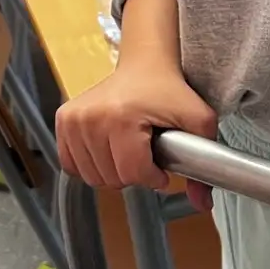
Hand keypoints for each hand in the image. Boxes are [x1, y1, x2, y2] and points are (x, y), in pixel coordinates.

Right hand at [57, 57, 218, 205]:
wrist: (144, 65)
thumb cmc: (169, 90)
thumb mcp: (199, 121)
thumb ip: (206, 160)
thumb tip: (203, 203)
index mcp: (121, 118)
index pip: (133, 173)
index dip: (153, 176)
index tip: (161, 165)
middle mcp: (92, 118)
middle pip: (112, 178)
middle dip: (134, 174)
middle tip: (146, 153)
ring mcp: (73, 119)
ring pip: (92, 177)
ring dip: (113, 171)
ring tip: (128, 149)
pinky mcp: (63, 120)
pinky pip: (72, 166)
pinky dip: (91, 166)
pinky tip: (107, 150)